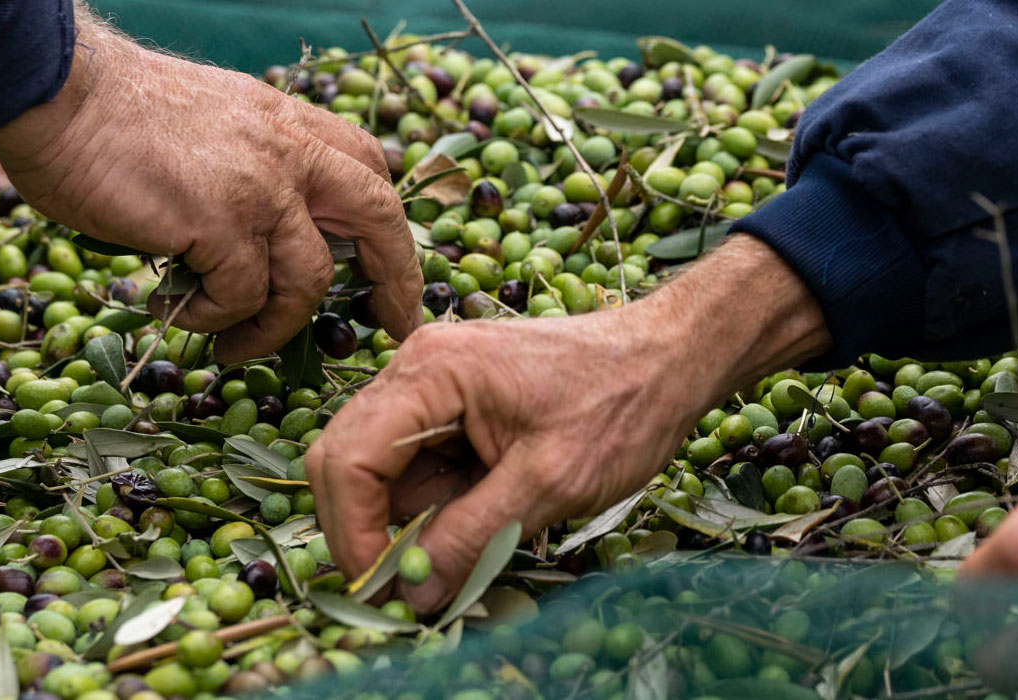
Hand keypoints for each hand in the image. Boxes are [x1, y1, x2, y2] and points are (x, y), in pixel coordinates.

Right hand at [0, 13, 421, 360]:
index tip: (387, 262)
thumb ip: (249, 161)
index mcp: (287, 121)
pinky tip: (182, 313)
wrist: (57, 91)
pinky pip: (242, 297)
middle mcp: (287, 150)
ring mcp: (259, 188)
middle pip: (376, 215)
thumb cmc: (110, 113)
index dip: (386, 220)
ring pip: (309, 279)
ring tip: (238, 347)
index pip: (366, 166)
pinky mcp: (219, 223)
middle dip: (396, 275)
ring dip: (277, 326)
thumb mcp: (210, 122)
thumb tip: (258, 226)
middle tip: (392, 321)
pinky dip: (215, 318)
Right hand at [306, 235, 830, 610]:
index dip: (352, 533)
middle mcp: (416, 368)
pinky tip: (487, 511)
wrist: (670, 358)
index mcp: (431, 373)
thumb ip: (471, 537)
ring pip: (381, 469)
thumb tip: (413, 595)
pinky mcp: (452, 403)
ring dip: (411, 520)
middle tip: (409, 586)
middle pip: (347, 461)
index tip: (382, 590)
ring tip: (476, 539)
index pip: (349, 460)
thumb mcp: (548, 484)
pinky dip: (437, 502)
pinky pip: (418, 464)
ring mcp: (431, 383)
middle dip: (369, 529)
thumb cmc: (620, 406)